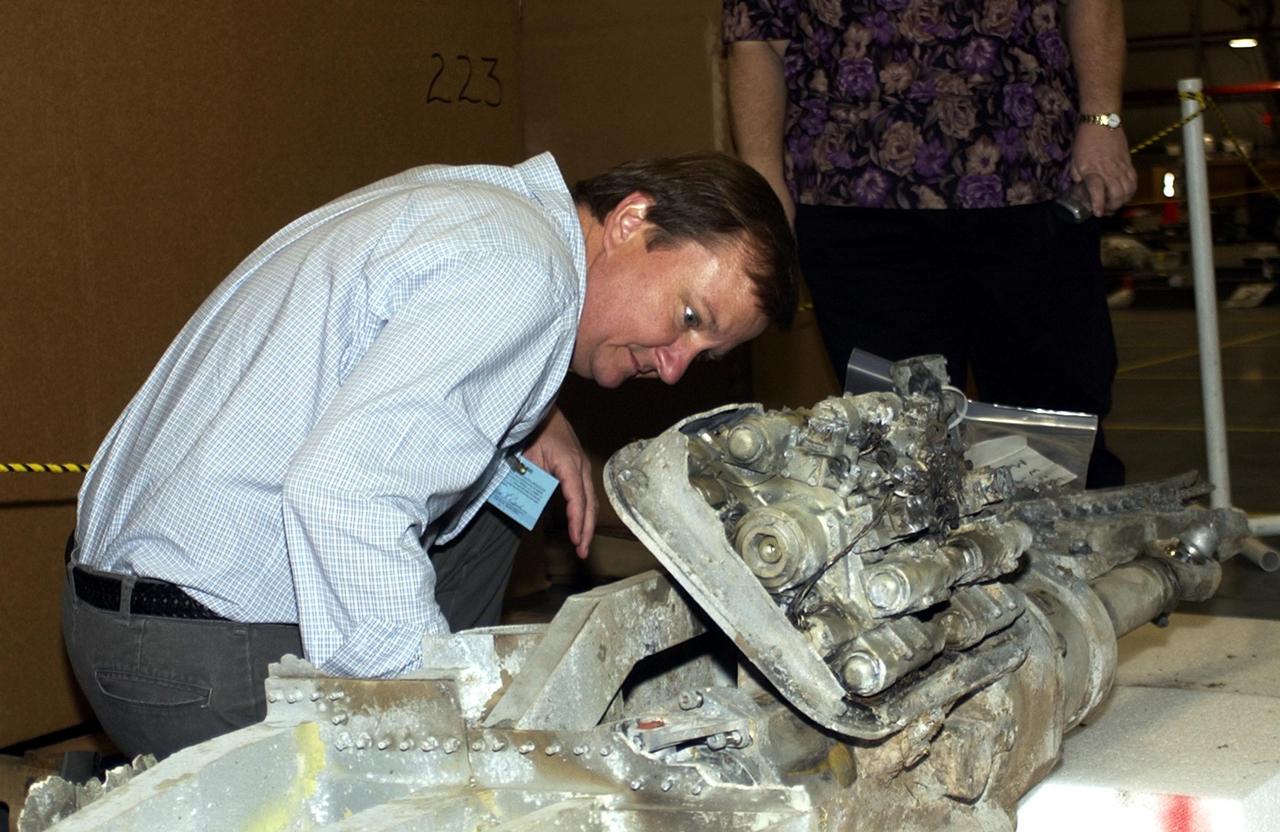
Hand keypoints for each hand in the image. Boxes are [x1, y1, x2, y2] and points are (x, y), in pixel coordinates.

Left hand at [523, 406, 595, 558]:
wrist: (539, 408)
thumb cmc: (531, 430)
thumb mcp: (525, 456)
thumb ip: (528, 481)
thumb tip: (529, 508)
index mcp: (568, 462)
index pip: (577, 497)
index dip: (577, 520)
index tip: (576, 540)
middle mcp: (580, 465)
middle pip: (589, 502)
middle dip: (587, 529)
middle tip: (582, 551)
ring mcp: (582, 465)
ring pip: (590, 499)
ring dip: (588, 522)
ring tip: (583, 544)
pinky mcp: (578, 467)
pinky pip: (585, 492)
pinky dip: (585, 510)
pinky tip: (581, 524)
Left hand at [1070, 125, 1137, 216]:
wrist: (1102, 122)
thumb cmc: (1085, 140)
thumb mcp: (1075, 160)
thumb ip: (1077, 176)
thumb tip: (1078, 187)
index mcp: (1093, 171)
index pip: (1097, 192)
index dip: (1098, 205)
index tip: (1097, 213)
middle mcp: (1109, 171)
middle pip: (1117, 195)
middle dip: (1112, 206)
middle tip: (1105, 209)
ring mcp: (1121, 167)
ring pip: (1128, 190)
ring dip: (1123, 200)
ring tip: (1115, 202)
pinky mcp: (1128, 162)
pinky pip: (1134, 180)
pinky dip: (1131, 190)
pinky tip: (1125, 192)